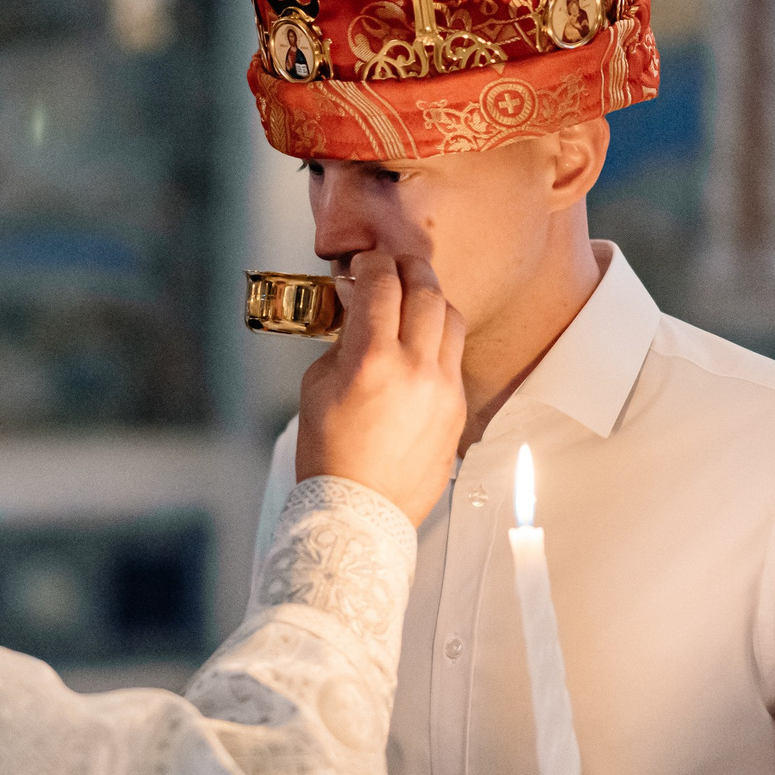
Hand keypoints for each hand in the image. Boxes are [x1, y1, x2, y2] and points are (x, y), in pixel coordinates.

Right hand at [295, 251, 465, 525]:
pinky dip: (439, 339)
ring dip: (431, 300)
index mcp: (373, 360)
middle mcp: (415, 369)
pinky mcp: (457, 409)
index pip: (383, 284)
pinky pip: (456, 356)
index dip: (373, 263)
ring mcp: (443, 389)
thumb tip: (358, 312)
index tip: (365, 262)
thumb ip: (342, 341)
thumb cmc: (329, 456)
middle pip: (427, 291)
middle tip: (393, 266)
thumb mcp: (317, 387)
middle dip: (408, 269)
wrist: (358, 511)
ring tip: (412, 301)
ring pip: (451, 319)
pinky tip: (421, 343)